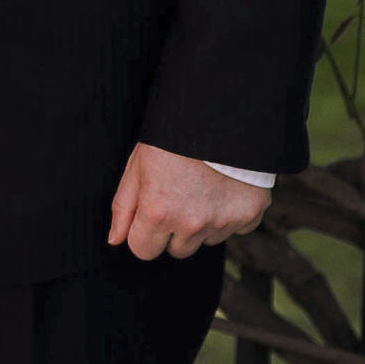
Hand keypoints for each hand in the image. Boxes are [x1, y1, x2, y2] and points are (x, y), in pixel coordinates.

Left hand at [107, 143, 271, 261]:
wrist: (221, 113)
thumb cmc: (172, 136)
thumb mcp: (138, 164)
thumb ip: (124, 206)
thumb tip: (115, 240)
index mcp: (159, 213)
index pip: (143, 250)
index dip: (144, 231)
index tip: (152, 211)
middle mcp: (191, 224)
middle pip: (177, 250)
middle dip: (174, 229)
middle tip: (180, 194)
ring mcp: (223, 221)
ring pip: (206, 240)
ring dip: (203, 222)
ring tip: (203, 186)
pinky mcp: (249, 214)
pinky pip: (236, 228)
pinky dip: (231, 213)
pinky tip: (225, 186)